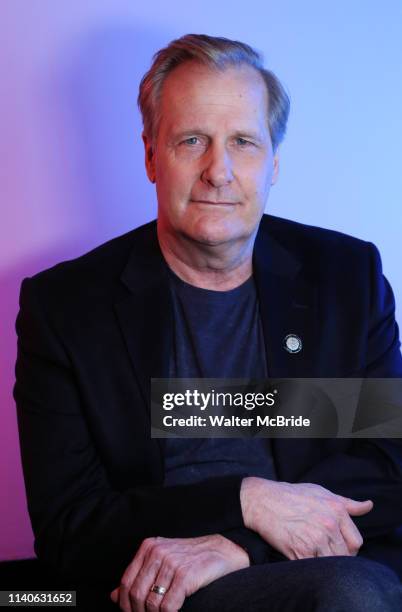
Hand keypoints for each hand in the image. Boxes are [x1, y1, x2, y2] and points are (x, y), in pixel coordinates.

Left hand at [110, 534, 248, 610]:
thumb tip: (113, 597)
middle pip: (135, 593)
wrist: (222, 551)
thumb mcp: (162, 561)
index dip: (125, 604)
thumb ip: (139, 577)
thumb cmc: (191, 559)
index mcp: (148, 547)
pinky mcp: (184, 576)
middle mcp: (157, 552)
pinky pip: (167, 607)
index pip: (126, 581)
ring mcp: (171, 563)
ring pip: (150, 603)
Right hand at [240, 477, 372, 559]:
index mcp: (337, 510)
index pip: (356, 542)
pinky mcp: (301, 550)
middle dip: (336, 556)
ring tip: (312, 553)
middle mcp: (329, 524)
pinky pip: (314, 567)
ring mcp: (315, 538)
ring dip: (323, 562)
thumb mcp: (321, 492)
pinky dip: (310, 566)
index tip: (336, 546)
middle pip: (345, 556)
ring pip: (331, 563)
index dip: (348, 547)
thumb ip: (347, 502)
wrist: (261, 500)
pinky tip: (301, 555)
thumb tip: (369, 505)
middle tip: (322, 550)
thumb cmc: (291, 495)